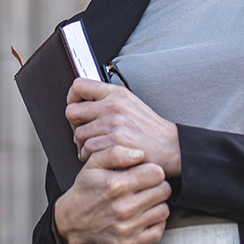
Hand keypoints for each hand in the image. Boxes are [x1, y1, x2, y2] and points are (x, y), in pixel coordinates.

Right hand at [52, 146, 170, 243]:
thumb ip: (116, 153)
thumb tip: (139, 154)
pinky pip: (158, 231)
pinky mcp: (129, 243)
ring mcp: (127, 228)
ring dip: (157, 204)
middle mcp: (123, 208)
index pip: (157, 173)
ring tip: (144, 200)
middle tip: (146, 186)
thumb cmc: (86, 189)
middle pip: (164, 191)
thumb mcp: (94, 163)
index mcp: (116, 185)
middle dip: (157, 185)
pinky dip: (155, 223)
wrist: (72, 220)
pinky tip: (145, 215)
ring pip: (164, 210)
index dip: (153, 170)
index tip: (146, 172)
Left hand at [67, 79, 182, 178]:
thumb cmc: (151, 131)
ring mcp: (113, 124)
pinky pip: (88, 150)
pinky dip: (92, 157)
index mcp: (116, 93)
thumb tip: (85, 105)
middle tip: (87, 134)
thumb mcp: (132, 105)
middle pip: (72, 112)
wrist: (171, 148)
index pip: (79, 85)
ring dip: (84, 145)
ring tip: (98, 149)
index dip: (72, 98)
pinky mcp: (114, 142)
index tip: (77, 109)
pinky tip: (104, 157)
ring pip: (79, 135)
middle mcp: (113, 105)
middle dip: (76, 126)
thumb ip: (109, 101)